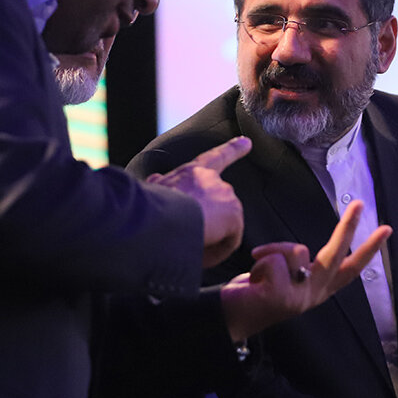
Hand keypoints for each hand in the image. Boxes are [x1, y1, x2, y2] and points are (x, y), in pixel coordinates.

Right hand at [146, 137, 250, 265]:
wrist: (158, 218)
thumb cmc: (151, 207)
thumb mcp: (152, 191)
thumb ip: (161, 185)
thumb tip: (156, 180)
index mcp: (191, 172)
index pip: (215, 157)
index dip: (232, 149)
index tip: (247, 142)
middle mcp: (211, 178)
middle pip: (219, 205)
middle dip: (211, 221)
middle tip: (193, 237)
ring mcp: (225, 195)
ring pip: (223, 226)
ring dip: (210, 239)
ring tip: (191, 248)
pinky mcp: (234, 214)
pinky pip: (230, 241)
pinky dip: (217, 251)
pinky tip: (201, 255)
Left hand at [220, 200, 391, 340]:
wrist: (229, 318)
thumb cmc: (255, 293)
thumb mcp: (284, 276)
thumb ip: (298, 264)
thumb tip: (300, 252)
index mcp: (317, 290)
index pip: (349, 268)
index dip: (369, 249)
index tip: (386, 230)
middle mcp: (314, 296)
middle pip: (336, 255)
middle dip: (348, 227)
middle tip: (359, 203)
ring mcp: (300, 298)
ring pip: (295, 250)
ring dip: (271, 252)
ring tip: (259, 271)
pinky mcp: (282, 296)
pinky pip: (274, 258)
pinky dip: (258, 262)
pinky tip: (253, 281)